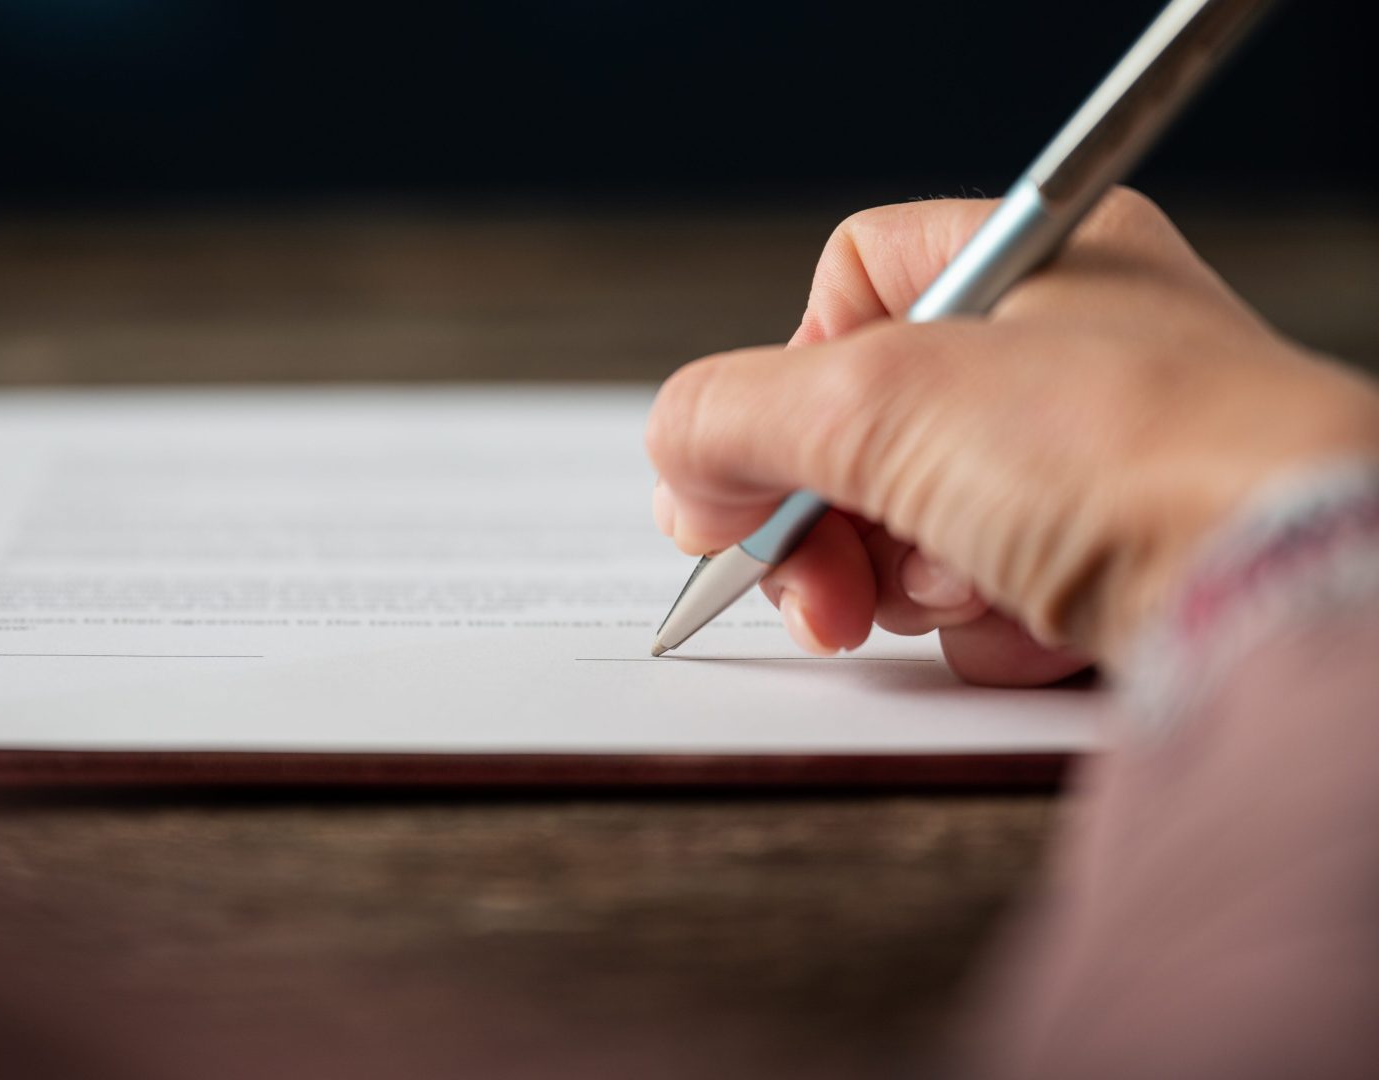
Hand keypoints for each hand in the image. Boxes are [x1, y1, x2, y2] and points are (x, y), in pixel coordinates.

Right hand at [648, 189, 1378, 682]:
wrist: (1288, 585)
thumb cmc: (1128, 451)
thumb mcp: (877, 400)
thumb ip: (730, 417)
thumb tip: (679, 470)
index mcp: (1032, 256)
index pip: (849, 284)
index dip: (789, 376)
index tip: (761, 467)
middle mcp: (1069, 350)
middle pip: (864, 428)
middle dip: (828, 521)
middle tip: (821, 593)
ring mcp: (1096, 463)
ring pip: (915, 525)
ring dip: (910, 579)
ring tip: (966, 588)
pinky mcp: (1118, 565)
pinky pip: (988, 599)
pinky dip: (988, 628)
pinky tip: (1037, 624)